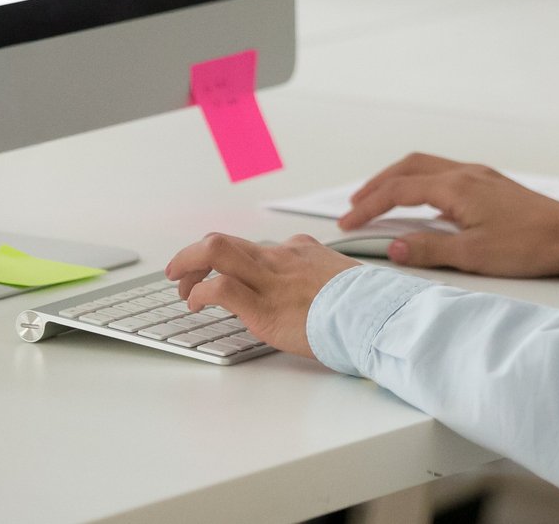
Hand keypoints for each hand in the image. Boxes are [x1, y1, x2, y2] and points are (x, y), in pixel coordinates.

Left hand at [164, 233, 358, 358]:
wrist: (378, 316)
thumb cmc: (368, 305)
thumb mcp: (343, 282)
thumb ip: (322, 281)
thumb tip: (320, 295)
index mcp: (300, 252)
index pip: (255, 248)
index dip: (231, 263)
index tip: (225, 275)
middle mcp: (280, 258)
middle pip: (224, 242)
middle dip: (195, 255)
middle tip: (184, 274)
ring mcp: (270, 279)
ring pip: (215, 250)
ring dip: (188, 265)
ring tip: (180, 286)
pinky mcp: (264, 306)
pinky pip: (220, 288)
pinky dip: (199, 293)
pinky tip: (195, 304)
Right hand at [339, 153, 558, 277]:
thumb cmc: (527, 245)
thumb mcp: (473, 255)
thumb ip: (429, 250)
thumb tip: (393, 247)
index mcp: (456, 187)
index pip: (399, 191)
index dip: (369, 206)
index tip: (348, 222)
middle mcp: (465, 173)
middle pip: (408, 168)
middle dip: (377, 185)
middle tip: (355, 205)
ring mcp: (478, 175)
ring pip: (426, 166)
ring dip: (398, 180)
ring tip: (379, 199)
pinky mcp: (489, 182)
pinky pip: (443, 173)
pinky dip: (420, 182)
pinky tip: (421, 203)